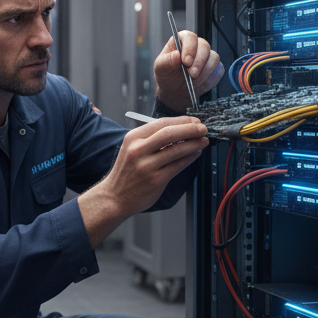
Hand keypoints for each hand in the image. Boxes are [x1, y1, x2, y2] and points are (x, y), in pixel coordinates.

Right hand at [77, 116, 207, 247]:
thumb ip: (151, 139)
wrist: (114, 197)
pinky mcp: (155, 180)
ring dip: (194, 144)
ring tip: (203, 141)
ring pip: (176, 149)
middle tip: (203, 128)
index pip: (161, 123)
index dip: (181, 120)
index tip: (194, 121)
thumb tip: (178, 130)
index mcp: (133, 138)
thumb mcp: (131, 149)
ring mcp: (146, 165)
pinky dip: (189, 158)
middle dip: (191, 129)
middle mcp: (138, 150)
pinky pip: (177, 165)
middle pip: (170, 133)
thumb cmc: (125, 173)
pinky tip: (195, 154)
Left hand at [154, 32, 223, 110]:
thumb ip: (167, 61)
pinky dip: (209, 79)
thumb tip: (177, 56)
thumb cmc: (167, 75)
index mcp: (182, 41)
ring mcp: (207, 56)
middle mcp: (196, 45)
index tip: (186, 61)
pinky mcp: (215, 67)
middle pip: (204, 46)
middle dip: (199, 62)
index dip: (190, 48)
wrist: (174, 90)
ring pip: (214, 58)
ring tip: (193, 81)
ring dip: (204, 72)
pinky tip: (199, 84)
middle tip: (192, 74)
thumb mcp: (160, 68)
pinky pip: (218, 70)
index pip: (190, 37)